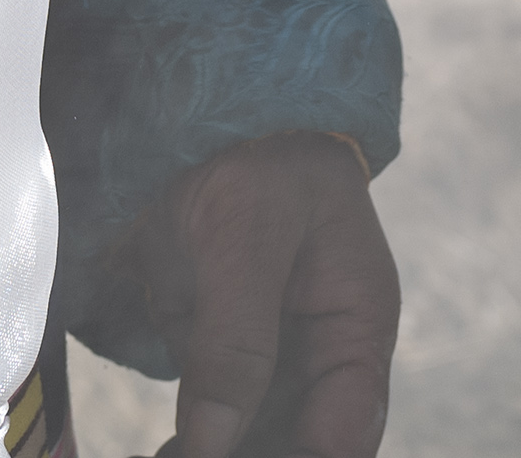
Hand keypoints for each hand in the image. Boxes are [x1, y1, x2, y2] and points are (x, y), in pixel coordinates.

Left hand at [117, 134, 394, 457]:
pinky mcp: (214, 344)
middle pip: (300, 440)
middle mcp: (317, 349)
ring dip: (217, 450)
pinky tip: (164, 453)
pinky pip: (208, 413)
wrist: (205, 98)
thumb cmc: (255, 148)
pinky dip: (190, 441)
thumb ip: (236, 340)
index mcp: (356, 322)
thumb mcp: (248, 234)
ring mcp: (265, 350)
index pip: (347, 431)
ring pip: (251, 436)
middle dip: (255, 456)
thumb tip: (215, 441)